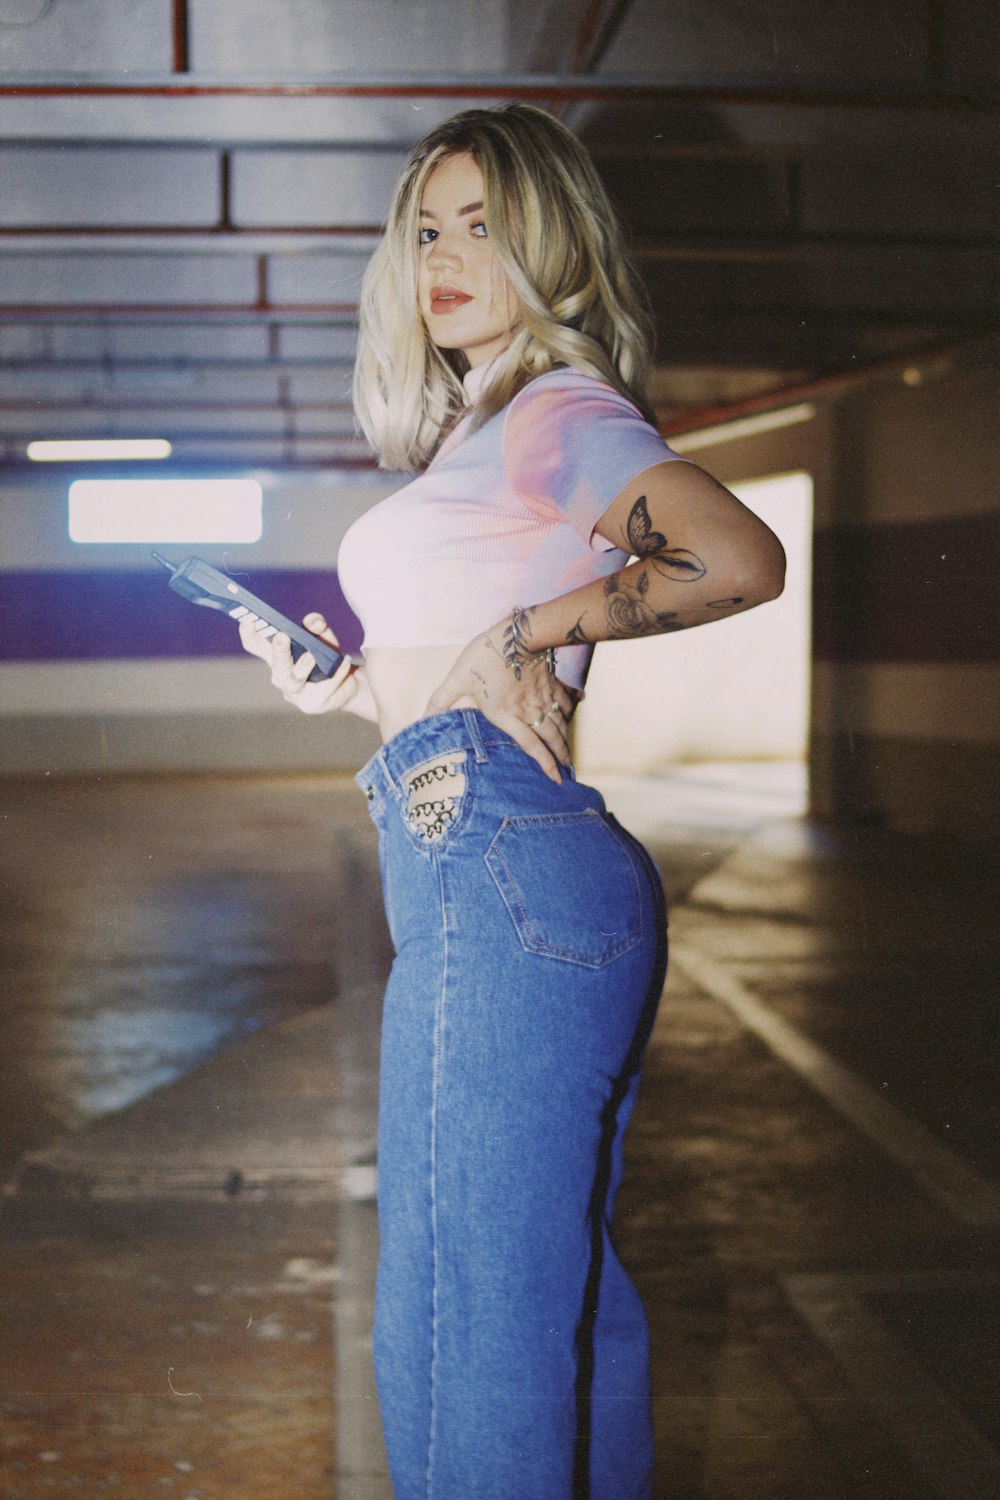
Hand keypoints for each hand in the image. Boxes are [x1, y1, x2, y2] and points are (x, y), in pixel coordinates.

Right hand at [238, 611, 358, 714]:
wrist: (348, 684)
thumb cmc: (326, 658)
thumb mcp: (322, 636)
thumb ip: (316, 625)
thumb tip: (314, 624)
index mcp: (276, 656)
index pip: (256, 645)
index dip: (249, 634)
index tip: (248, 619)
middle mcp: (280, 675)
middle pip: (275, 662)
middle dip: (278, 650)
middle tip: (282, 636)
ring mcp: (294, 692)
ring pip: (293, 680)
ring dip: (301, 668)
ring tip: (311, 656)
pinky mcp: (310, 704)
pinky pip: (322, 688)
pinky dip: (335, 675)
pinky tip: (344, 664)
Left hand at [426, 624, 578, 783]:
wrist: (518, 633)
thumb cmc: (486, 656)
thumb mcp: (458, 678)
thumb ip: (441, 699)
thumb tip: (424, 717)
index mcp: (506, 714)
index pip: (530, 745)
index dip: (545, 764)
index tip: (556, 778)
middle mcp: (528, 710)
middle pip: (550, 738)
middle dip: (561, 756)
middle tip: (568, 771)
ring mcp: (543, 696)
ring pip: (559, 723)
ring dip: (566, 739)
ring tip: (570, 753)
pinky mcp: (550, 682)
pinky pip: (565, 699)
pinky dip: (571, 708)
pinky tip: (574, 712)